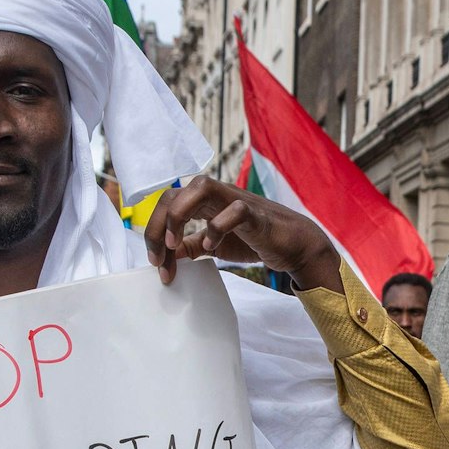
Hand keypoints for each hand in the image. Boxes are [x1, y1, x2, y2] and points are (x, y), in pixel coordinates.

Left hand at [145, 175, 340, 290]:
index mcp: (205, 202)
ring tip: (175, 244)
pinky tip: (212, 247)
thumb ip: (193, 245)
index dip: (154, 230)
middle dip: (158, 225)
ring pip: (200, 187)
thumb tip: (169, 252)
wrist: (294, 245)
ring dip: (180, 215)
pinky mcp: (256, 215)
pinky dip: (218, 227)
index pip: (168, 203)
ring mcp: (236, 201)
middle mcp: (217, 195)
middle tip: (159, 258)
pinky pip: (234, 210)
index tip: (156, 262)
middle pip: (175, 193)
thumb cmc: (256, 240)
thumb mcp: (216, 245)